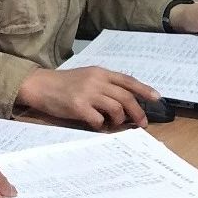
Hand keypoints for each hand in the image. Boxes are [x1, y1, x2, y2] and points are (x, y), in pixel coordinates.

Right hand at [17, 65, 158, 128]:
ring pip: (116, 108)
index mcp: (100, 72)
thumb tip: (124, 98)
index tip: (156, 98)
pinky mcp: (78, 107)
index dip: (144, 89)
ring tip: (116, 124)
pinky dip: (101, 125)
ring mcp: (87, 93)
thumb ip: (104, 83)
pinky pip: (98, 119)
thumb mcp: (86, 76)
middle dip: (138, 112)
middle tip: (142, 123)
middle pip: (126, 97)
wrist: (40, 85)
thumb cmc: (63, 83)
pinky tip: (97, 125)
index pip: (128, 80)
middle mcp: (96, 81)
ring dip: (120, 120)